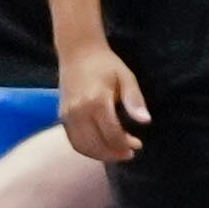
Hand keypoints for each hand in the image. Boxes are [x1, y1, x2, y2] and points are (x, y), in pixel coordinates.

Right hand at [58, 39, 149, 161]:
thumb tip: (146, 121)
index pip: (111, 133)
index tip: (138, 145)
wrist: (78, 52)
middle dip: (114, 153)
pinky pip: (73, 141)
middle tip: (129, 153)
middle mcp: (78, 111)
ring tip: (117, 153)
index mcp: (96, 101)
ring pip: (82, 146)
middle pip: (96, 144)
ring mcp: (67, 115)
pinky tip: (101, 149)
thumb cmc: (106, 65)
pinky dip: (87, 150)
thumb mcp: (126, 77)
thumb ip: (135, 100)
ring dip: (100, 155)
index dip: (125, 144)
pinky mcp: (62, 116)